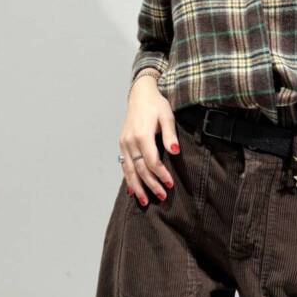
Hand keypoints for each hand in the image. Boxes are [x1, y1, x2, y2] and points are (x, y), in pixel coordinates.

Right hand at [120, 76, 179, 204]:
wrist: (140, 95)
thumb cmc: (156, 105)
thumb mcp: (167, 116)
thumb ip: (169, 135)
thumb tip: (175, 151)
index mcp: (142, 135)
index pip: (151, 161)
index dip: (161, 174)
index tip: (170, 184)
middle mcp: (130, 141)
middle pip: (140, 169)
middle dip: (151, 184)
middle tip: (162, 196)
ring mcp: (124, 143)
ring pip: (129, 170)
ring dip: (138, 186)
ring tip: (145, 201)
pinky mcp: (122, 144)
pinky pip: (124, 165)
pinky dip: (128, 178)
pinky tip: (132, 190)